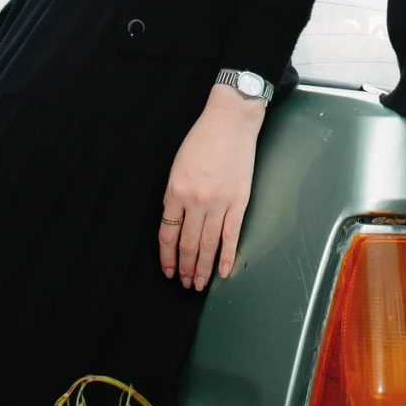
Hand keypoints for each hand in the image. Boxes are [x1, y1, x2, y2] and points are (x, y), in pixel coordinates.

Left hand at [158, 84, 263, 287]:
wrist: (230, 122)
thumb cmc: (202, 139)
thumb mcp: (178, 166)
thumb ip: (175, 195)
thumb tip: (175, 221)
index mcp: (176, 191)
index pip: (167, 234)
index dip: (167, 257)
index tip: (168, 270)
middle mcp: (195, 201)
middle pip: (188, 244)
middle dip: (185, 268)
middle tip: (184, 283)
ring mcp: (218, 203)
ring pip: (208, 245)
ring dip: (202, 268)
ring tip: (199, 284)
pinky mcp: (238, 202)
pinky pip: (231, 235)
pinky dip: (227, 256)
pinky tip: (223, 271)